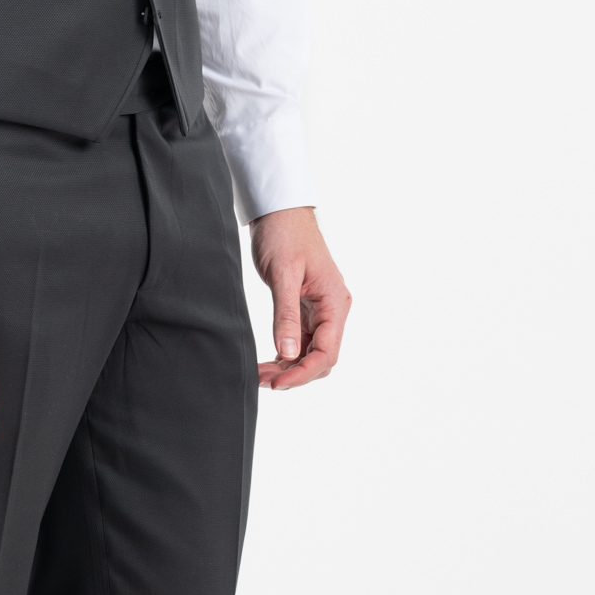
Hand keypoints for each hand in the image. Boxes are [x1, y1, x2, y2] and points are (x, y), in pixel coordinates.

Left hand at [250, 207, 350, 390]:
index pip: (326, 353)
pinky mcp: (306, 307)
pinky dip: (286, 353)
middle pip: (321, 358)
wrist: (279, 210)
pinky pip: (302, 340)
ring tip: (259, 373)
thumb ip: (286, 315)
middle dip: (294, 374)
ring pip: (310, 352)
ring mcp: (320, 309)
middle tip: (261, 379)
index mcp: (335, 303)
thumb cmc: (284, 234)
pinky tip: (268, 360)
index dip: (302, 373)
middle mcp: (333, 309)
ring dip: (288, 366)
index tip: (276, 383)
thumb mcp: (283, 275)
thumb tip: (288, 354)